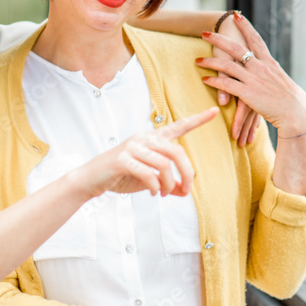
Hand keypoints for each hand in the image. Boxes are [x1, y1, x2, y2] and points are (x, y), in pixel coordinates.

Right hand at [71, 107, 217, 198]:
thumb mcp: (149, 180)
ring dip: (169, 184)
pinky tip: (151, 192)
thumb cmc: (121, 176)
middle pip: (177, 152)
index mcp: (152, 139)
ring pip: (164, 165)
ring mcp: (132, 147)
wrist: (91, 180)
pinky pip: (148, 173)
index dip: (197, 120)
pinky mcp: (122, 160)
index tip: (215, 112)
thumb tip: (184, 191)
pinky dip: (154, 186)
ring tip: (162, 193)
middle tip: (185, 191)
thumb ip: (168, 183)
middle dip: (187, 174)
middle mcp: (144, 139)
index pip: (178, 127)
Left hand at [199, 13, 305, 138]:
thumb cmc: (290, 99)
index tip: (237, 16)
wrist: (296, 112)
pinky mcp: (248, 93)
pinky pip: (226, 84)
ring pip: (227, 65)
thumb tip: (266, 68)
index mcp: (269, 62)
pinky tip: (205, 79)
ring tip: (198, 60)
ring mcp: (254, 79)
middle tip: (205, 33)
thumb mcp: (281, 80)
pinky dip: (214, 80)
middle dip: (219, 39)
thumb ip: (270, 72)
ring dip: (210, 61)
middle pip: (236, 48)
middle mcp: (261, 67)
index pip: (256, 39)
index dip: (246, 27)